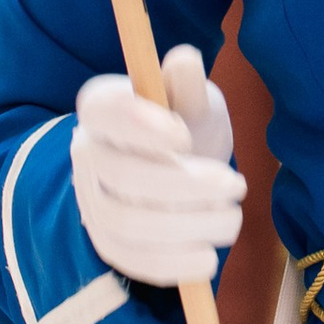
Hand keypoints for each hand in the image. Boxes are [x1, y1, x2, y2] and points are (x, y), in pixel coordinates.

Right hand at [71, 45, 244, 289]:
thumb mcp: (195, 98)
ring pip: (128, 223)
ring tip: (231, 219)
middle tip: (236, 185)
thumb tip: (184, 59)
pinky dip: (172, 264)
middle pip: (123, 176)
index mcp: (102, 105)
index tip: (183, 137)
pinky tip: (208, 260)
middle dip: (186, 186)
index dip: (139, 125)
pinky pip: (131, 260)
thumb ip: (188, 85)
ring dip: (188, 227)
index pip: (104, 112)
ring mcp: (92, 201)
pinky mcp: (106, 241)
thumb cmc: (187, 124)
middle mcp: (87, 152)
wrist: (178, 169)